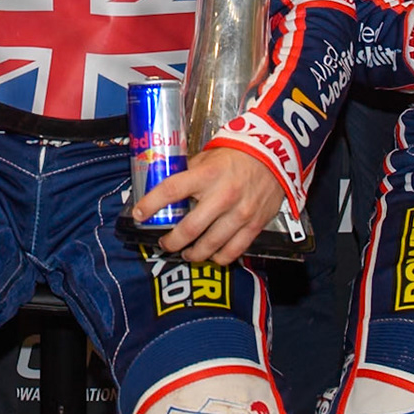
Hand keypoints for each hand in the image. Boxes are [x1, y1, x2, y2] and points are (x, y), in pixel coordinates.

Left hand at [132, 146, 287, 265]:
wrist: (275, 156)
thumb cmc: (238, 155)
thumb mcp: (209, 157)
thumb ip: (189, 173)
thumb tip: (165, 187)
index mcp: (206, 175)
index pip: (171, 190)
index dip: (151, 204)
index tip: (139, 214)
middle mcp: (222, 196)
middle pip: (188, 229)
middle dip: (171, 241)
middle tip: (164, 242)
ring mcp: (239, 213)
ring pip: (209, 246)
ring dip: (192, 254)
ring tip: (186, 253)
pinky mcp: (254, 225)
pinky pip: (232, 251)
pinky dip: (218, 258)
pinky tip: (211, 255)